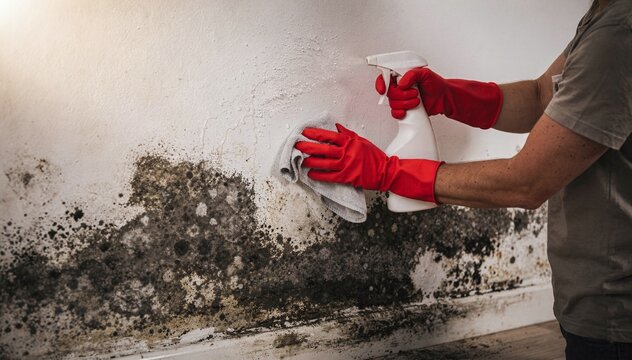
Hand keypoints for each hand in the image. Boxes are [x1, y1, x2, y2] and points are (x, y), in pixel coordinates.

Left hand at [295, 123, 441, 202]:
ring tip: (302, 160)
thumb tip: (337, 127)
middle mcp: (348, 152)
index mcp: (350, 142)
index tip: (305, 132)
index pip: (330, 135)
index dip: (316, 133)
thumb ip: (348, 134)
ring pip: (325, 163)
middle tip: (297, 145)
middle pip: (324, 148)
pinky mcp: (348, 177)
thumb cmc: (374, 156)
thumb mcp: (362, 141)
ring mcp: (347, 165)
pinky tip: (312, 174)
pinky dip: (320, 175)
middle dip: (309, 146)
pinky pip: (330, 176)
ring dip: (312, 161)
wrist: (386, 171)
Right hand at [375, 68, 502, 128]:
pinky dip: (400, 113)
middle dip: (401, 95)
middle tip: (415, 93)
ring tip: (417, 100)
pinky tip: (408, 111)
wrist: (444, 98)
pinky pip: (395, 113)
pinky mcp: (404, 109)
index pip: (385, 77)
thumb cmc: (436, 84)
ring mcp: (401, 99)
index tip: (383, 89)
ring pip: (392, 104)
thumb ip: (412, 74)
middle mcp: (400, 87)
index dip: (381, 83)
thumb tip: (401, 83)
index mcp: (402, 76)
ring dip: (405, 103)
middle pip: (389, 93)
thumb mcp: (426, 74)